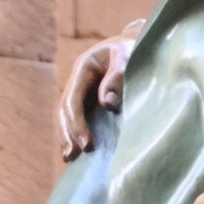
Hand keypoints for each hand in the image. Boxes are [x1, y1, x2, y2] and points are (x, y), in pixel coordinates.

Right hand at [57, 19, 142, 160]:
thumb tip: (107, 103)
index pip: (73, 98)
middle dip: (69, 133)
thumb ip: (118, 76)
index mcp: (84, 67)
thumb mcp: (127, 55)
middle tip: (76, 155)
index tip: (87, 143)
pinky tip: (79, 151)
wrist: (137, 44)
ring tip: (71, 158)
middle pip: (65, 110)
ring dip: (69, 136)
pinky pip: (80, 118)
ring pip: (68, 116)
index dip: (77, 122)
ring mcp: (83, 90)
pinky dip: (77, 134)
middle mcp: (79, 80)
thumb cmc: (134, 49)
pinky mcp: (91, 99)